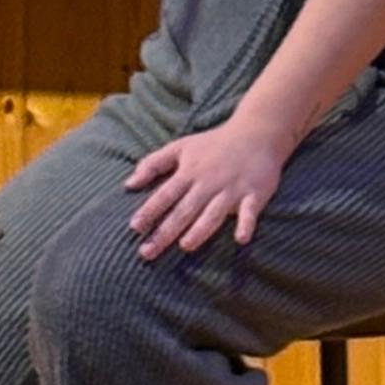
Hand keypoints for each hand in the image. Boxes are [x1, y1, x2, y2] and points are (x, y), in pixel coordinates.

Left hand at [125, 112, 291, 256]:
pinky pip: (250, 212)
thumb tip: (128, 184)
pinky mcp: (254, 193)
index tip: (134, 228)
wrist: (256, 132)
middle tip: (147, 252)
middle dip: (165, 231)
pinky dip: (246, 224)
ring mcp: (231, 189)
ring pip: (213, 213)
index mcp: (189, 172)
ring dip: (200, 229)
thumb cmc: (213, 144)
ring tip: (185, 245)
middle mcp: (208, 182)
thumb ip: (153, 164)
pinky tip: (241, 238)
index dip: (149, 211)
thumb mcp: (181, 147)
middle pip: (184, 210)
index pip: (165, 194)